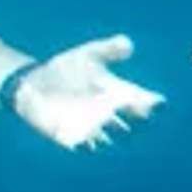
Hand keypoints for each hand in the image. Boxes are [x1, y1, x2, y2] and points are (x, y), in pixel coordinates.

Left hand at [8, 36, 159, 149]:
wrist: (34, 82)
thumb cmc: (66, 68)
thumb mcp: (87, 55)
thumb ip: (108, 49)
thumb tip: (128, 43)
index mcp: (117, 94)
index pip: (143, 103)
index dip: (153, 105)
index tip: (157, 102)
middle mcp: (108, 115)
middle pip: (133, 128)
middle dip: (134, 122)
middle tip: (132, 110)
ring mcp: (90, 129)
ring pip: (110, 141)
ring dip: (110, 134)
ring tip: (106, 120)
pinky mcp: (70, 138)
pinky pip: (82, 148)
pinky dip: (84, 145)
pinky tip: (83, 139)